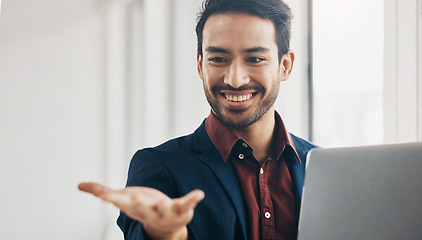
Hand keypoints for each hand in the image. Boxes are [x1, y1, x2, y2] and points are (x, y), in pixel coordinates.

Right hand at [78, 182, 204, 239]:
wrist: (165, 226)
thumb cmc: (142, 208)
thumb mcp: (122, 199)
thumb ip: (101, 192)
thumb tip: (79, 186)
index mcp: (133, 207)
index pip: (119, 203)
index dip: (110, 198)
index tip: (102, 193)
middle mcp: (148, 212)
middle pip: (142, 209)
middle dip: (139, 205)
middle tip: (134, 198)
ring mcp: (165, 212)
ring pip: (164, 209)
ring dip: (164, 206)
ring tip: (165, 202)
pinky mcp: (181, 209)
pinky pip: (187, 203)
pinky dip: (193, 199)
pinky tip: (199, 194)